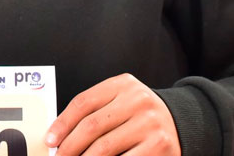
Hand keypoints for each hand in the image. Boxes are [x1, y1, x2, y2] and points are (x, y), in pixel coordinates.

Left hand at [44, 73, 178, 155]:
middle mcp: (138, 100)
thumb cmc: (140, 115)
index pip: (83, 103)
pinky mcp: (160, 146)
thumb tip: (59, 136)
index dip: (62, 124)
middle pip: (91, 126)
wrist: (183, 123)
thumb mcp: (120, 102)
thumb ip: (94, 112)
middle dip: (69, 146)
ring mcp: (151, 124)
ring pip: (104, 147)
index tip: (50, 141)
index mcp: (123, 84)